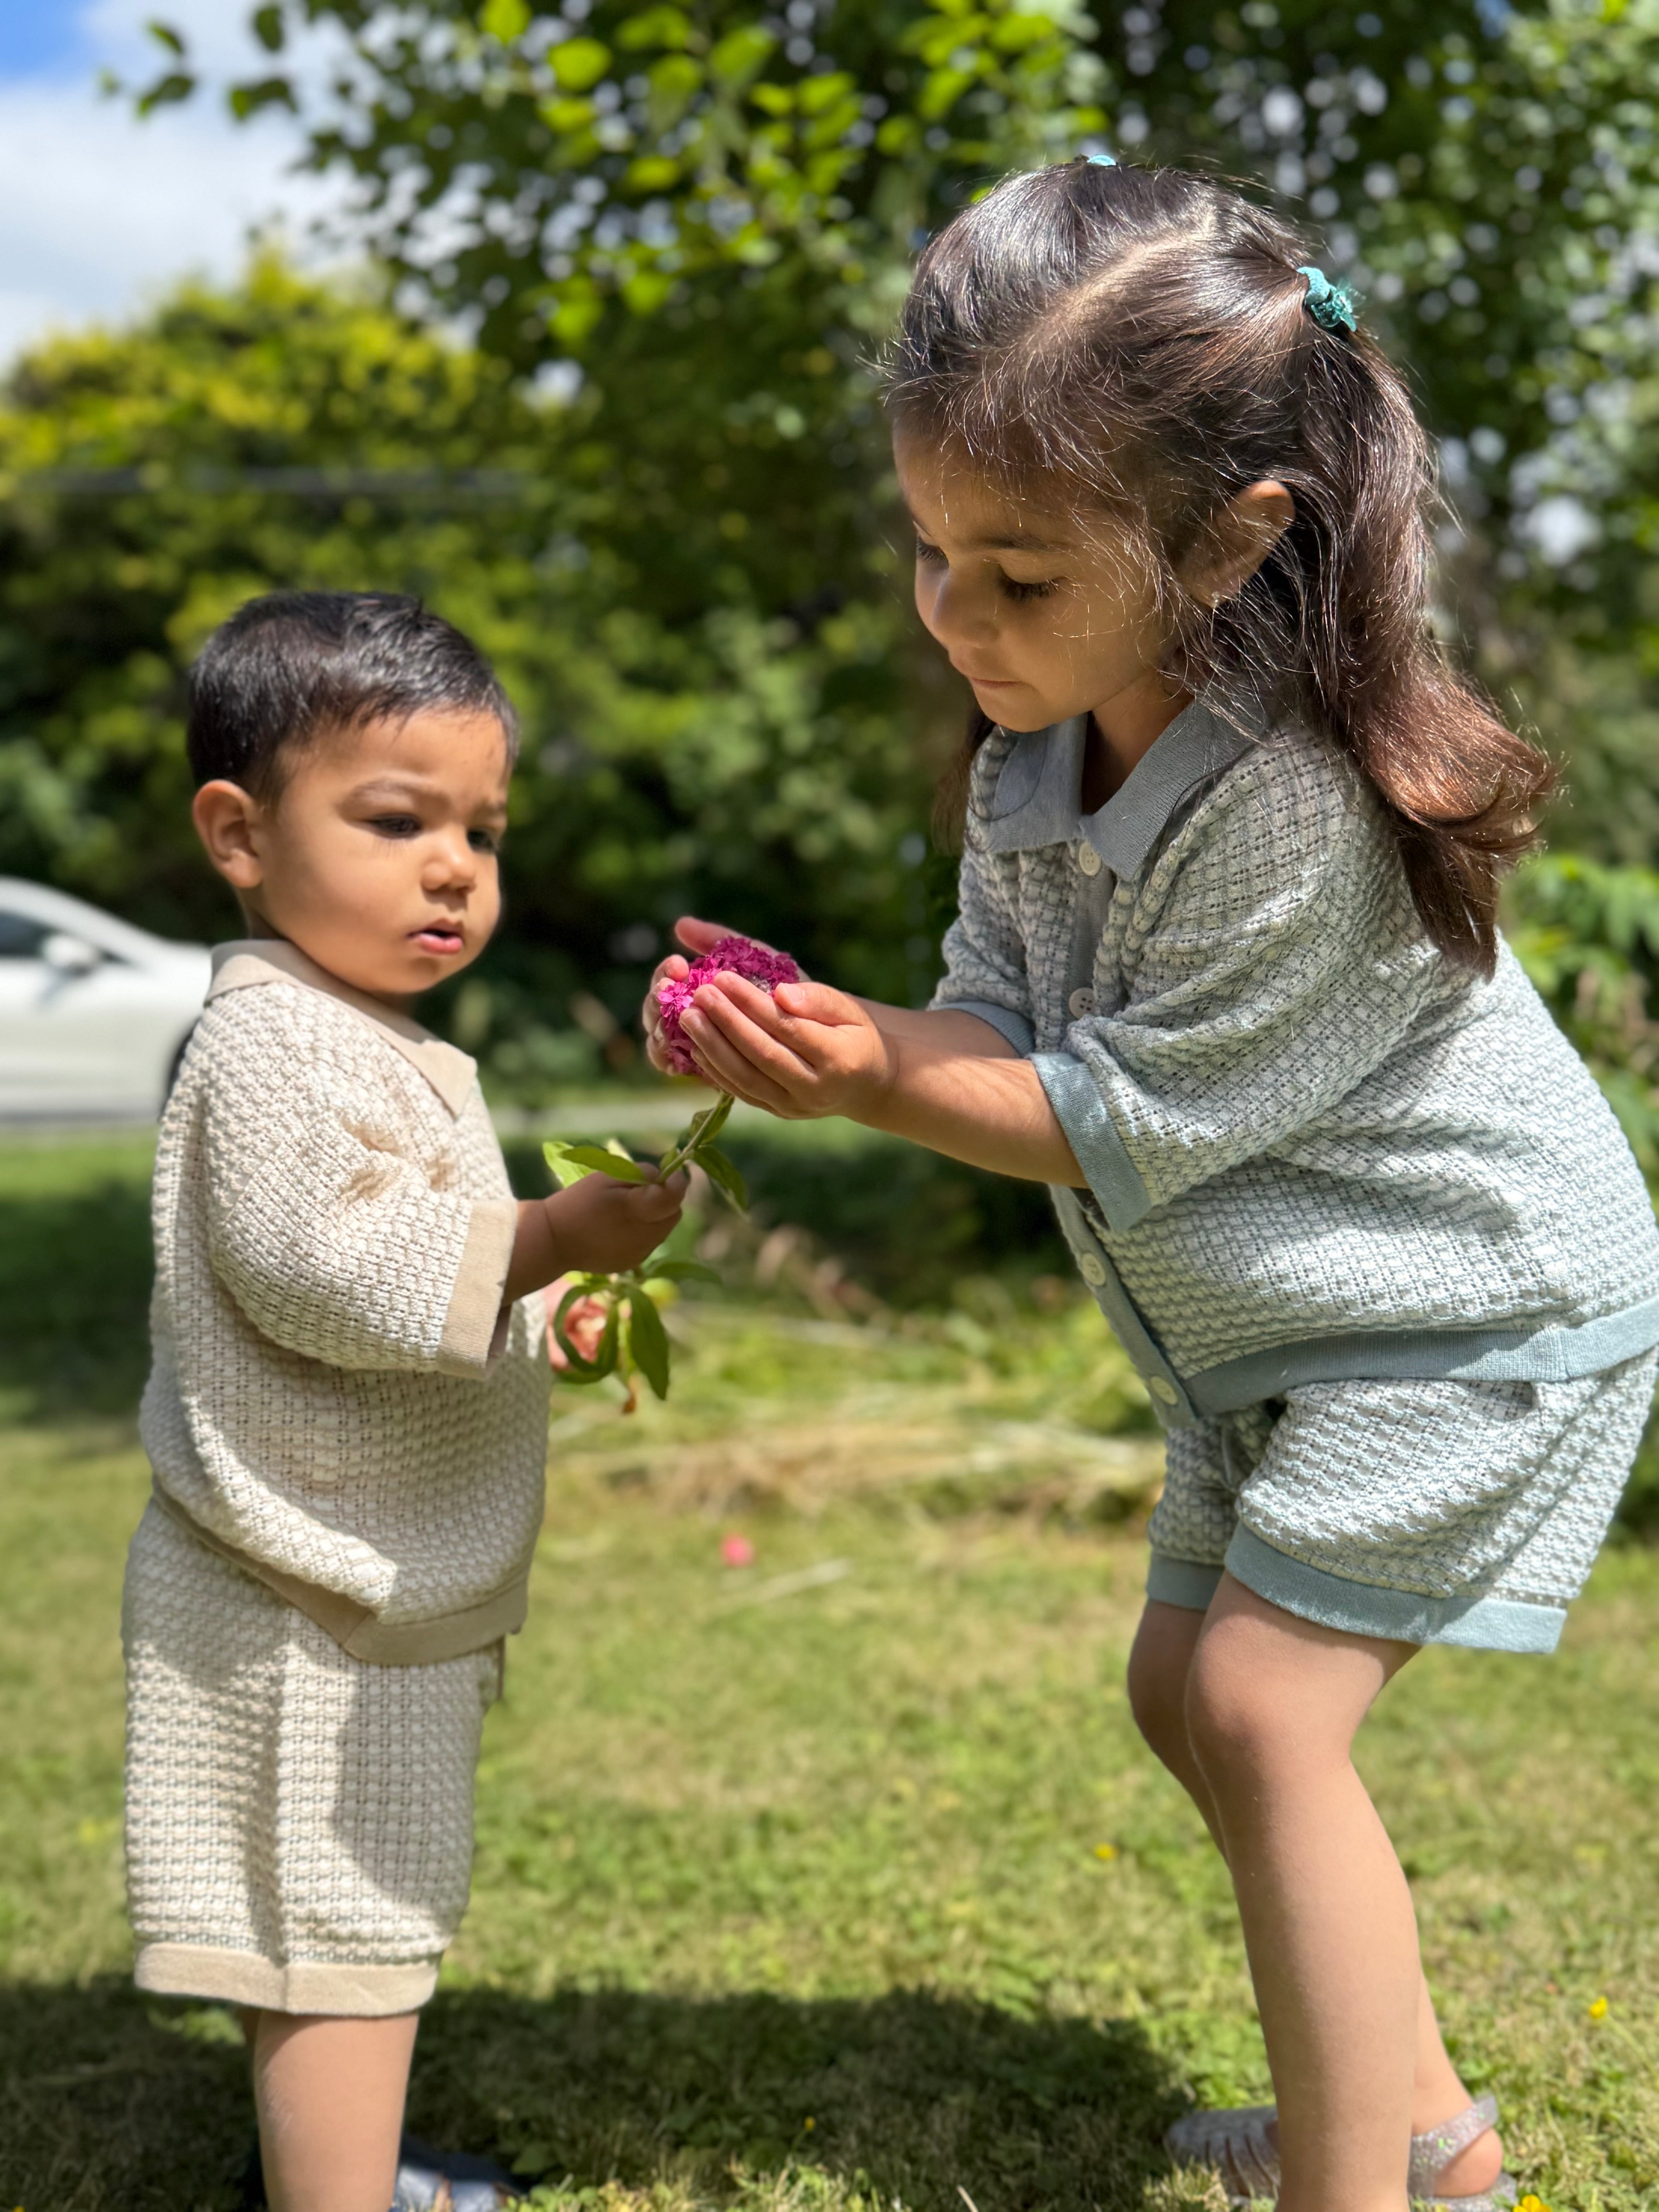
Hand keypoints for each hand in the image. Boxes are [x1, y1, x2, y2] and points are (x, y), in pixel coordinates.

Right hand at [544, 1163, 687, 1276]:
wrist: (554, 1240)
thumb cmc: (578, 1202)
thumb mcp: (608, 1177)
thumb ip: (641, 1175)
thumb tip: (664, 1180)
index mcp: (637, 1211)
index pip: (674, 1197)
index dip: (676, 1183)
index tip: (670, 1174)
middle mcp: (644, 1236)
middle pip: (673, 1214)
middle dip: (665, 1201)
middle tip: (643, 1192)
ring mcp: (640, 1253)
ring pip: (664, 1230)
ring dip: (655, 1218)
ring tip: (629, 1210)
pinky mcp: (632, 1263)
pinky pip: (650, 1243)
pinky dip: (643, 1233)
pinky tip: (621, 1228)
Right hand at [641, 917, 799, 1077]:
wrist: (830, 1029)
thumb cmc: (793, 987)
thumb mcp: (764, 960)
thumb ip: (725, 941)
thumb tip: (681, 924)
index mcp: (700, 983)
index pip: (667, 978)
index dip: (664, 974)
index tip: (677, 966)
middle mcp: (692, 1011)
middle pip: (656, 1008)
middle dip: (657, 1000)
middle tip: (669, 993)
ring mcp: (698, 1039)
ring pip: (658, 1038)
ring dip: (658, 1030)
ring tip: (671, 1026)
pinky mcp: (708, 1066)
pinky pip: (674, 1064)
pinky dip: (667, 1059)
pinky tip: (675, 1058)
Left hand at [671, 973, 893, 1120]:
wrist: (865, 1082)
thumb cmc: (855, 1034)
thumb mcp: (850, 1009)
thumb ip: (818, 998)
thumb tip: (781, 993)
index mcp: (839, 1058)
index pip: (787, 1028)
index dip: (752, 1004)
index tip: (722, 978)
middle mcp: (816, 1088)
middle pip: (762, 1054)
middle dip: (726, 1023)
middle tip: (698, 995)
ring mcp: (794, 1106)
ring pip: (746, 1078)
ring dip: (712, 1047)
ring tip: (688, 1017)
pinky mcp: (777, 1112)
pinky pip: (741, 1091)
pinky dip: (715, 1069)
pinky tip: (696, 1045)